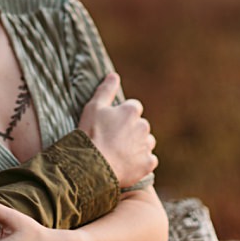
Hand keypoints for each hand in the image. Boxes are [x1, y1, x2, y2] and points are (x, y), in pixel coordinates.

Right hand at [78, 72, 156, 186]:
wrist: (92, 165)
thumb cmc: (90, 134)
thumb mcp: (93, 107)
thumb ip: (106, 90)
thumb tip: (114, 75)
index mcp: (132, 111)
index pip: (133, 108)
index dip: (121, 116)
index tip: (110, 125)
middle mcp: (143, 126)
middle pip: (140, 125)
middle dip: (130, 131)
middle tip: (112, 140)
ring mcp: (146, 146)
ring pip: (146, 142)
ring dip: (137, 146)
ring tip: (119, 153)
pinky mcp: (148, 163)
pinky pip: (149, 160)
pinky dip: (141, 162)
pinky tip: (127, 164)